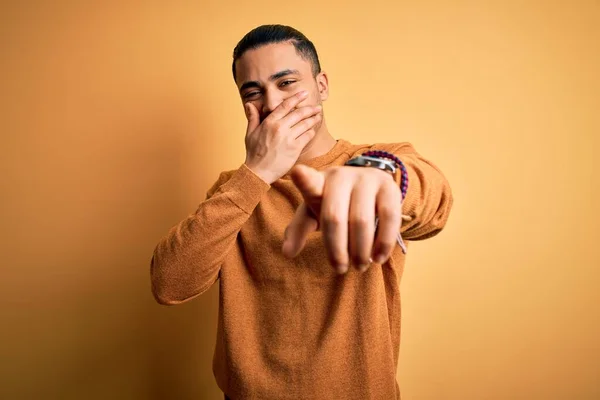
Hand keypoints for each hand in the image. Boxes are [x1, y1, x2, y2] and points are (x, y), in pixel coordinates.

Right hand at [244, 90, 321, 183]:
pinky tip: (312, 130)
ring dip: (313, 119)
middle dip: (310, 109)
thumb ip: (253, 118)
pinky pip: (307, 136)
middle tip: (317, 107)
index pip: (285, 105)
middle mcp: (280, 128)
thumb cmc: (254, 153)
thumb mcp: (250, 133)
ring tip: (318, 116)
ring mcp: (288, 138)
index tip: (304, 93)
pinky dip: (311, 132)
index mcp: (269, 122)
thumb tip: (250, 104)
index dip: (296, 98)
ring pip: (305, 124)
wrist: (258, 172)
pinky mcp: (295, 148)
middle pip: (299, 113)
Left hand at [282, 164, 403, 273]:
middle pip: (335, 217)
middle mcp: (341, 177)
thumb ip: (299, 230)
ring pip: (362, 220)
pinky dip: (384, 242)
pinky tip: (378, 258)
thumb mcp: (313, 213)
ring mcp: (367, 179)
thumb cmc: (333, 204)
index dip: (304, 179)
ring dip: (360, 250)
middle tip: (339, 269)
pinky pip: (389, 218)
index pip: (309, 182)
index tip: (297, 173)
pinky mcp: (389, 188)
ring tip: (359, 266)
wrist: (368, 188)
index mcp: (318, 182)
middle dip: (337, 249)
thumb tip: (287, 253)